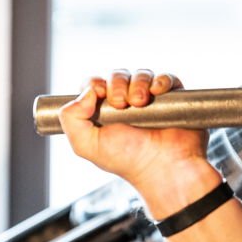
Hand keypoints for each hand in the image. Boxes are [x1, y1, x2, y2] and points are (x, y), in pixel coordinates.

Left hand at [57, 68, 213, 197]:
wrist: (162, 167)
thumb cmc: (127, 160)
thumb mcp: (86, 145)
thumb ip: (70, 118)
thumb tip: (86, 91)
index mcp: (103, 113)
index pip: (94, 84)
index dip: (95, 84)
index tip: (99, 94)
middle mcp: (125, 104)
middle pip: (117, 75)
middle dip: (117, 84)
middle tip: (121, 104)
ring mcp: (149, 100)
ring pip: (140, 74)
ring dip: (138, 83)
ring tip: (140, 103)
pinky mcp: (171, 99)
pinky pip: (165, 78)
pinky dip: (160, 80)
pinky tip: (157, 92)